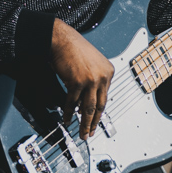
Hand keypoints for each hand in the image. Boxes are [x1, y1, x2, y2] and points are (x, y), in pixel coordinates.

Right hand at [50, 19, 113, 138]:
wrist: (62, 39)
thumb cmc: (74, 49)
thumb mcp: (92, 64)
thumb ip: (94, 81)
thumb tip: (86, 103)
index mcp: (109, 71)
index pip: (105, 96)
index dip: (99, 111)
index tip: (96, 120)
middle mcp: (103, 76)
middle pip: (100, 105)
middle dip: (94, 122)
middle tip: (90, 133)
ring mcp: (91, 80)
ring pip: (88, 108)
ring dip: (84, 123)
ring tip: (82, 133)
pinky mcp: (77, 82)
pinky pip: (73, 103)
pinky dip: (69, 113)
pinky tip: (67, 119)